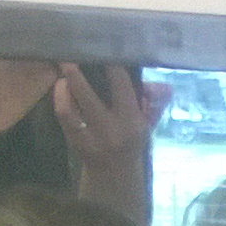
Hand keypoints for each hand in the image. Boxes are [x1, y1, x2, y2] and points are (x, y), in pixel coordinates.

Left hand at [53, 63, 166, 221]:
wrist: (116, 177)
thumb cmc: (131, 142)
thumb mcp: (146, 124)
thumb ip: (153, 102)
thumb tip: (164, 87)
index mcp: (133, 121)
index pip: (121, 85)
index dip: (110, 65)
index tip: (102, 49)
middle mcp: (111, 130)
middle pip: (89, 96)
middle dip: (76, 74)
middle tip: (69, 55)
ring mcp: (91, 138)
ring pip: (71, 108)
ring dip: (64, 87)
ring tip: (63, 72)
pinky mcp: (76, 143)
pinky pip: (64, 118)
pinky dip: (60, 100)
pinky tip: (61, 88)